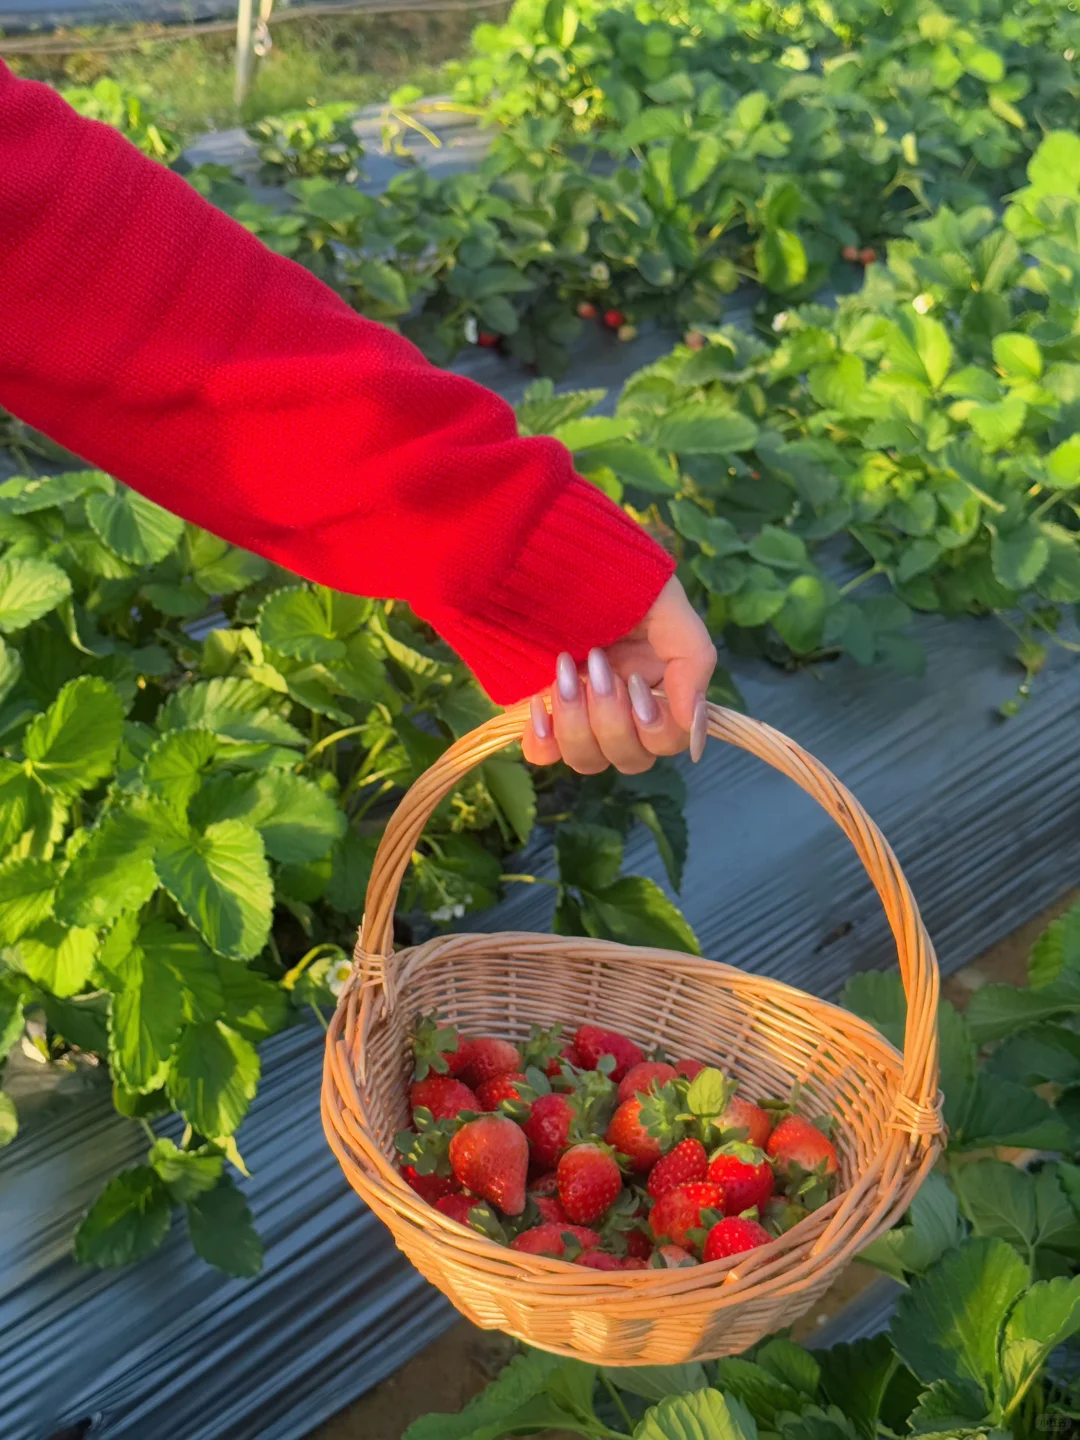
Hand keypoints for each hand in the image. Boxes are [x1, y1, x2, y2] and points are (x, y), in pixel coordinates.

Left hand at [521, 577, 716, 774]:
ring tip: (563, 672)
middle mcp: (622, 712)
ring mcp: (581, 717)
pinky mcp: (542, 714)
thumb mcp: (669, 609)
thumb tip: (697, 730)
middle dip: (612, 719)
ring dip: (576, 723)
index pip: (669, 740)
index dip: (654, 726)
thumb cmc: (617, 578)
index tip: (634, 682)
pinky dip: (543, 739)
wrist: (554, 559)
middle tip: (596, 666)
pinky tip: (539, 703)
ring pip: (588, 761)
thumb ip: (694, 663)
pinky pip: (543, 754)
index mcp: (659, 690)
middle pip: (630, 758)